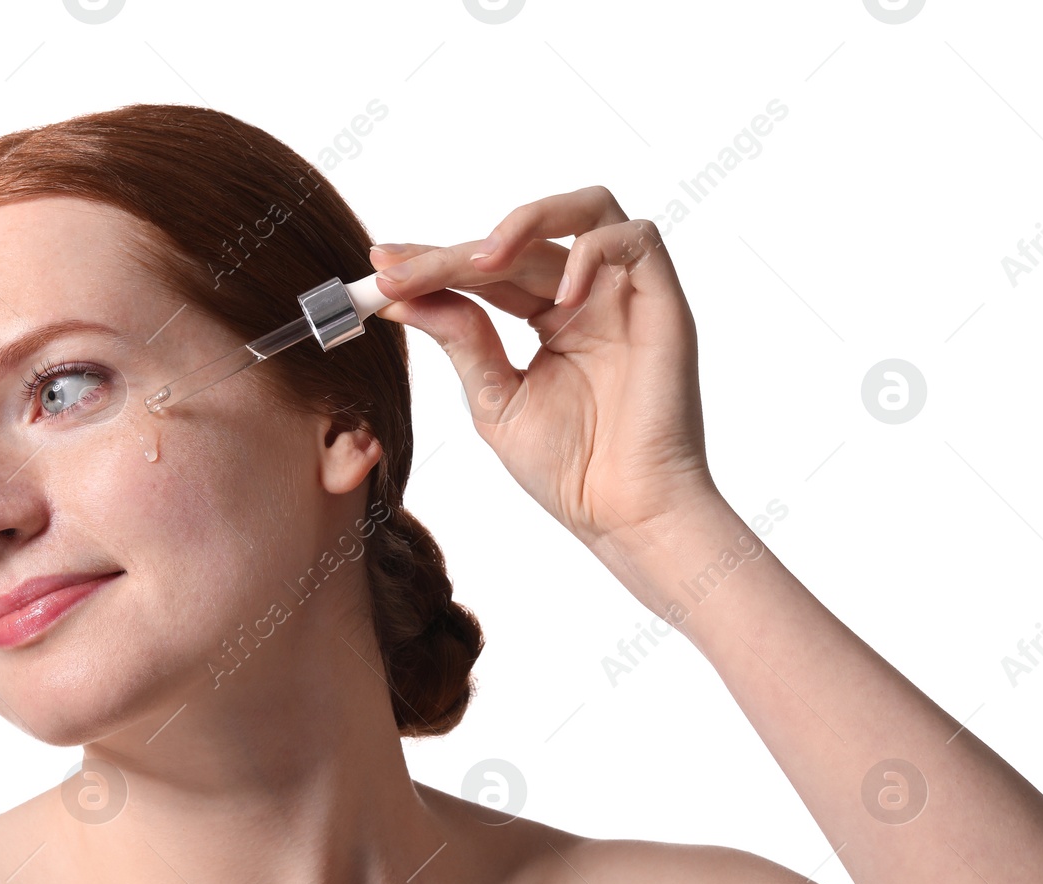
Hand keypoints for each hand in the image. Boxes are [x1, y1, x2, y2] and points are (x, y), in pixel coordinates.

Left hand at [370, 186, 723, 561]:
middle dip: (452, 253)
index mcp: (551, 317)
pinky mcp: (664, 302)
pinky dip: (592, 252)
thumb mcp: (495, 398)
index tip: (378, 266)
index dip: (433, 262)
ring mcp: (626, 296)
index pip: (488, 270)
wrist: (625, 516)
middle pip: (520, 243)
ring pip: (586, 210)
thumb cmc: (571, 470)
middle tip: (398, 272)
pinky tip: (556, 300)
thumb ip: (462, 340)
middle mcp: (589, 296)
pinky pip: (637, 238)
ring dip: (527, 221)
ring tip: (480, 261)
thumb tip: (406, 298)